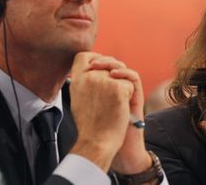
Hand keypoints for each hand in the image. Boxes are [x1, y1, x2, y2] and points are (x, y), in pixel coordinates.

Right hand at [69, 52, 133, 170]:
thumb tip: (93, 68)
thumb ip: (84, 81)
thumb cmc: (90, 125)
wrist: (96, 142)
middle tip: (112, 95)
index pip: (85, 56)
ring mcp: (104, 81)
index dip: (96, 58)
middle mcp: (89, 76)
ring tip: (113, 104)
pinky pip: (130, 84)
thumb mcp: (78, 98)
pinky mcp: (118, 88)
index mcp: (77, 79)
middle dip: (114, 76)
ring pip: (121, 74)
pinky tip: (120, 108)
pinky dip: (129, 96)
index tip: (101, 67)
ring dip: (122, 87)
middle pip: (108, 64)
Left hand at [90, 57, 151, 173]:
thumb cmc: (96, 130)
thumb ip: (81, 93)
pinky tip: (113, 75)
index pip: (101, 65)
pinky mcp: (135, 96)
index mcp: (103, 88)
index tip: (87, 63)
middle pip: (111, 63)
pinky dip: (124, 73)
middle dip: (103, 59)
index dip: (94, 58)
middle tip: (93, 64)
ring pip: (123, 68)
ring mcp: (126, 91)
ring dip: (113, 64)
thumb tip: (70, 78)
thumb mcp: (84, 107)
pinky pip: (134, 77)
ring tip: (102, 68)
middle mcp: (116, 87)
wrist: (109, 146)